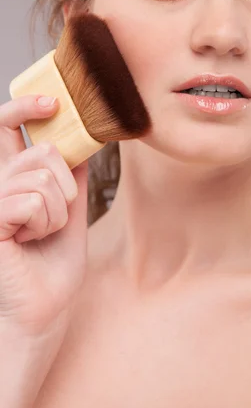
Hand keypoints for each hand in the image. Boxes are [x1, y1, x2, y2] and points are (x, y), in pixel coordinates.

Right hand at [0, 95, 88, 340]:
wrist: (46, 305)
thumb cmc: (54, 260)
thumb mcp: (72, 209)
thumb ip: (73, 174)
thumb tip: (85, 140)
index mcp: (12, 175)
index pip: (7, 125)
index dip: (25, 107)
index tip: (51, 102)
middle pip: (43, 150)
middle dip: (66, 187)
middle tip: (55, 216)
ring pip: (45, 178)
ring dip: (57, 212)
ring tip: (40, 234)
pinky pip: (32, 201)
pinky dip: (44, 224)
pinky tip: (28, 242)